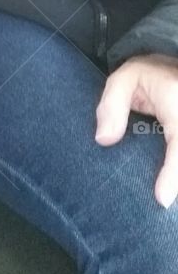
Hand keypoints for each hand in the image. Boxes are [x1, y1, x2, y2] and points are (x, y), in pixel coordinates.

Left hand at [96, 53, 177, 205]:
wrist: (177, 70)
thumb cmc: (150, 75)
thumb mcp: (126, 78)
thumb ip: (112, 106)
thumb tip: (103, 140)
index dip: (174, 174)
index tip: (162, 199)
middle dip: (176, 180)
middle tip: (159, 203)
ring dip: (175, 176)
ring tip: (161, 195)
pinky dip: (174, 169)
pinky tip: (165, 186)